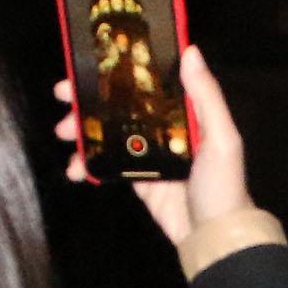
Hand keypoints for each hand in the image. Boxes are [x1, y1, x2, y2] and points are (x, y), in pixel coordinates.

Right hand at [53, 46, 265, 261]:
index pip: (149, 83)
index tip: (93, 61)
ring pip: (108, 133)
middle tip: (64, 93)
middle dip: (89, 98)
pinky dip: (87, 165)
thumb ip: (206, 95)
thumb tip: (191, 51)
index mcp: (185, 113)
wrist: (213, 236)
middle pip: (121, 106)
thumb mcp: (222, 137)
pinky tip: (75, 168)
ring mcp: (148, 154)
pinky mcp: (136, 179)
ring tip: (64, 132)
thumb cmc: (223, 184)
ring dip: (83, 130)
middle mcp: (164, 129)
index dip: (121, 71)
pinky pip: (107, 166)